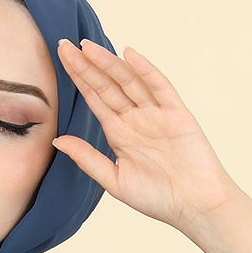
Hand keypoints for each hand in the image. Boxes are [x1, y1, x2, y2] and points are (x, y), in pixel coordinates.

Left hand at [52, 38, 242, 237]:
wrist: (195, 207)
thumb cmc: (158, 198)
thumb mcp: (114, 180)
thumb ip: (87, 158)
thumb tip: (56, 140)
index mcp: (120, 134)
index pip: (95, 99)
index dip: (79, 79)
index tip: (61, 60)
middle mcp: (136, 119)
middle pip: (108, 86)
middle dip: (87, 66)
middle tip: (64, 45)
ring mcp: (156, 114)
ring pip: (129, 82)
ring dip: (109, 63)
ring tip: (87, 46)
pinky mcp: (177, 114)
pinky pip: (159, 87)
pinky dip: (145, 71)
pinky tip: (129, 55)